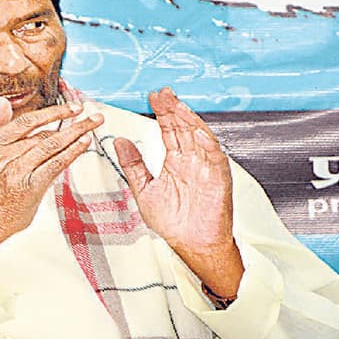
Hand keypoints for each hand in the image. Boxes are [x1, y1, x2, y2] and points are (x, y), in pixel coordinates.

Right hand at [0, 97, 103, 256]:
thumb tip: (2, 101)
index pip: (27, 121)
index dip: (52, 112)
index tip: (71, 107)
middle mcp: (4, 155)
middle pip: (43, 134)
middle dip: (71, 123)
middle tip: (91, 115)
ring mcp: (17, 171)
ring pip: (51, 146)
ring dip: (76, 133)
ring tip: (93, 125)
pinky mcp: (30, 188)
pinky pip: (55, 165)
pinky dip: (71, 152)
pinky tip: (84, 143)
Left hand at [113, 87, 242, 296]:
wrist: (191, 245)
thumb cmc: (172, 222)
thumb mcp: (144, 190)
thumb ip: (133, 165)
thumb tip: (120, 141)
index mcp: (176, 161)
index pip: (169, 130)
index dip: (163, 112)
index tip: (153, 96)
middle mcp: (192, 160)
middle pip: (183, 128)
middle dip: (173, 109)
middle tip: (162, 93)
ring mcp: (206, 168)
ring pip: (199, 137)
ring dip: (189, 120)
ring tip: (177, 105)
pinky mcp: (219, 179)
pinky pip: (215, 157)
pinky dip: (207, 143)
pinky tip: (197, 131)